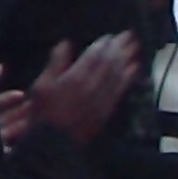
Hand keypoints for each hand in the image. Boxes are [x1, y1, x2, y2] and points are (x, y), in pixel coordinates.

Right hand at [18, 34, 139, 145]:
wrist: (54, 143)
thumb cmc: (43, 114)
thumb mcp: (42, 85)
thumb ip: (56, 63)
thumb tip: (65, 44)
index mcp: (75, 78)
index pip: (94, 56)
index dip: (103, 44)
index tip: (110, 36)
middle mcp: (92, 86)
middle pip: (109, 63)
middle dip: (120, 47)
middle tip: (129, 35)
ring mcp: (101, 99)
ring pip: (118, 74)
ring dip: (127, 59)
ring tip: (135, 47)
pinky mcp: (106, 110)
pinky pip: (120, 90)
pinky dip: (129, 77)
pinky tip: (134, 69)